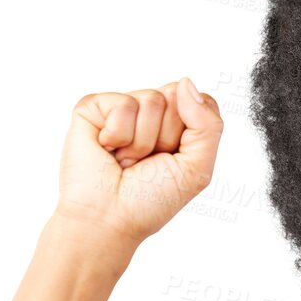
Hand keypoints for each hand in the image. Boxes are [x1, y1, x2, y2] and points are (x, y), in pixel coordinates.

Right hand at [54, 77, 222, 250]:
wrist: (109, 218)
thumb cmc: (152, 199)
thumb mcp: (198, 167)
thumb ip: (207, 125)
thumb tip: (186, 82)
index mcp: (177, 125)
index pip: (200, 101)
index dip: (192, 131)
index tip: (175, 158)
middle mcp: (150, 113)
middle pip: (177, 96)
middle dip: (168, 136)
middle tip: (148, 161)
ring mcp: (121, 108)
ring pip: (152, 100)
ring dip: (142, 141)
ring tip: (126, 159)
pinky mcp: (93, 107)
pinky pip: (122, 103)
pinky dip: (118, 134)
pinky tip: (108, 149)